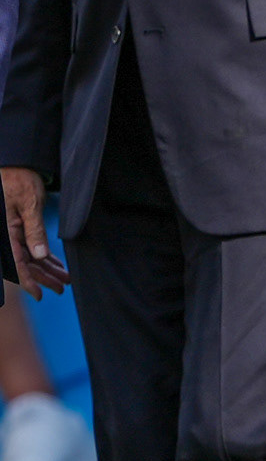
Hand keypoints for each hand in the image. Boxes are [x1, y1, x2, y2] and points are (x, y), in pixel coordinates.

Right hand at [1, 167, 68, 297]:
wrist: (16, 165)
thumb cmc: (20, 180)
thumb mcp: (30, 205)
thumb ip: (34, 231)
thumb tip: (39, 256)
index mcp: (6, 233)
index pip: (17, 263)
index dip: (28, 281)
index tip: (39, 295)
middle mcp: (8, 236)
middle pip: (25, 263)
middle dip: (43, 277)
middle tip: (61, 288)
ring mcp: (13, 233)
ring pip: (30, 257)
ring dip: (47, 269)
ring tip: (64, 279)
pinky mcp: (19, 228)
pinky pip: (31, 247)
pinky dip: (44, 257)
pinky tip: (56, 265)